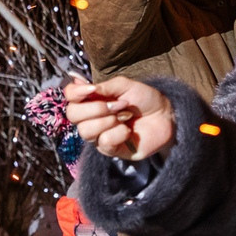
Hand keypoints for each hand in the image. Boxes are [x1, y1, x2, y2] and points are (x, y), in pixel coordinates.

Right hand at [61, 75, 177, 160]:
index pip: (69, 96)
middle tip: (118, 105)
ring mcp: (98, 135)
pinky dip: (118, 133)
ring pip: (86, 131)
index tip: (91, 89)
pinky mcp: (110, 150)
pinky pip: (104, 142)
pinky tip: (128, 130)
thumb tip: (86, 87)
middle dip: (96, 108)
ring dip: (108, 120)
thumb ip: (105, 86)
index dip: (75, 93)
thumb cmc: (145, 99)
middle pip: (73, 115)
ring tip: (125, 116)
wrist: (165, 116)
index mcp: (92, 100)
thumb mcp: (126, 85)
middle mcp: (91, 118)